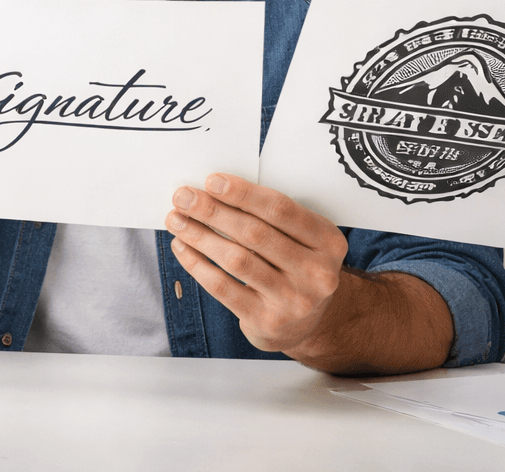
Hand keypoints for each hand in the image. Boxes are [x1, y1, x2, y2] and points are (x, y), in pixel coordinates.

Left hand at [165, 173, 348, 353]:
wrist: (306, 323)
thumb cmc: (296, 265)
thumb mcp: (303, 239)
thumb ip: (273, 217)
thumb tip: (215, 191)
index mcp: (328, 241)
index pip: (281, 210)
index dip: (243, 194)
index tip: (211, 181)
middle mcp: (316, 272)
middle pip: (255, 234)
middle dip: (213, 211)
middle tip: (183, 197)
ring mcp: (292, 300)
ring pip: (236, 260)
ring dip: (200, 236)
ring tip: (176, 220)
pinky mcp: (266, 320)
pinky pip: (223, 288)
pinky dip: (197, 264)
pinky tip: (182, 247)